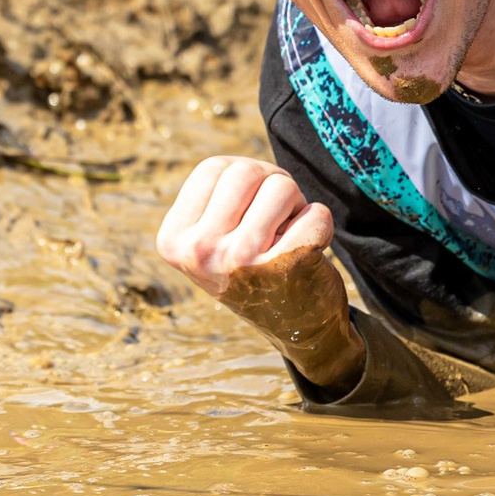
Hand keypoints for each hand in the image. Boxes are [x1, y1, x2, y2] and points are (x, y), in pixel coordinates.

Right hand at [156, 157, 360, 388]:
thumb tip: (251, 169)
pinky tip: (309, 249)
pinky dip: (321, 224)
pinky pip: (316, 214)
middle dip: (270, 185)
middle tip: (275, 219)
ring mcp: (242, 260)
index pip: (213, 168)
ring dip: (295, 204)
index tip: (247, 210)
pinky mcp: (287, 266)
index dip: (241, 178)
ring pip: (282, 186)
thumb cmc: (254, 268)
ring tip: (288, 235)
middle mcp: (200, 252)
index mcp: (173, 239)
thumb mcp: (210, 238)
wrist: (295, 327)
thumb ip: (216, 195)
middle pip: (246, 171)